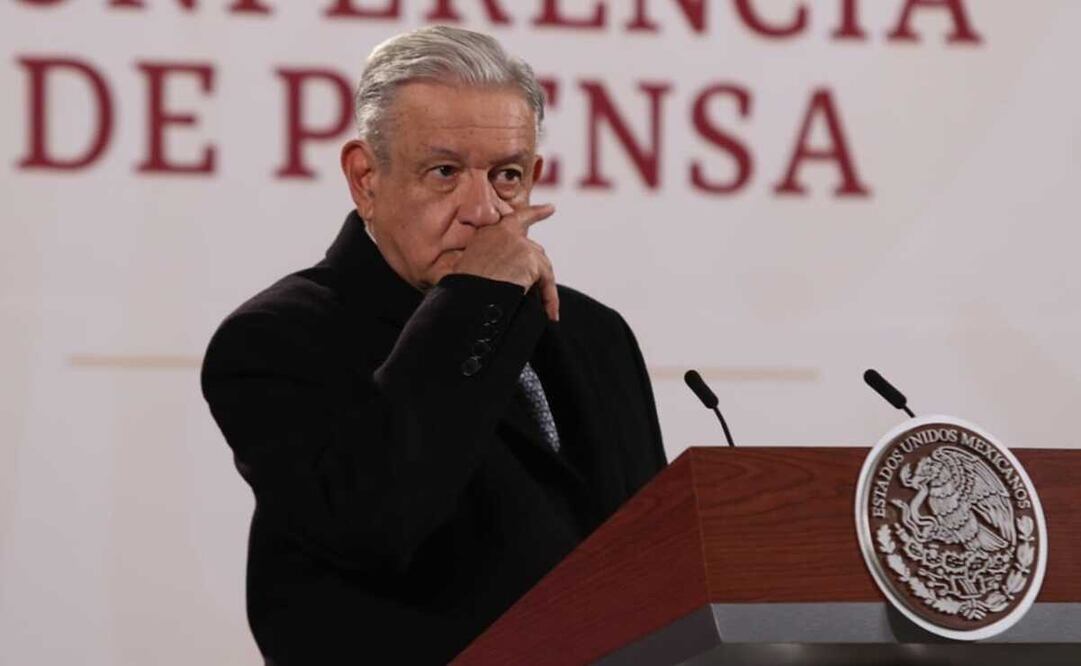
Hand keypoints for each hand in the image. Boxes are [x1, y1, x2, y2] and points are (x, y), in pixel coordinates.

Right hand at [453, 204, 558, 320]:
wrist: (468, 298)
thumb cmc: (464, 289)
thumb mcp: (471, 268)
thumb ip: (491, 262)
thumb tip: (508, 275)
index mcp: (488, 232)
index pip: (517, 218)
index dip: (536, 213)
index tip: (550, 208)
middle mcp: (504, 232)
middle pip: (534, 250)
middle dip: (537, 271)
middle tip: (539, 293)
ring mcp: (519, 244)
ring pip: (542, 266)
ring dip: (544, 289)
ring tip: (544, 311)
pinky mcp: (530, 259)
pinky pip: (547, 281)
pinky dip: (550, 299)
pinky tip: (551, 313)